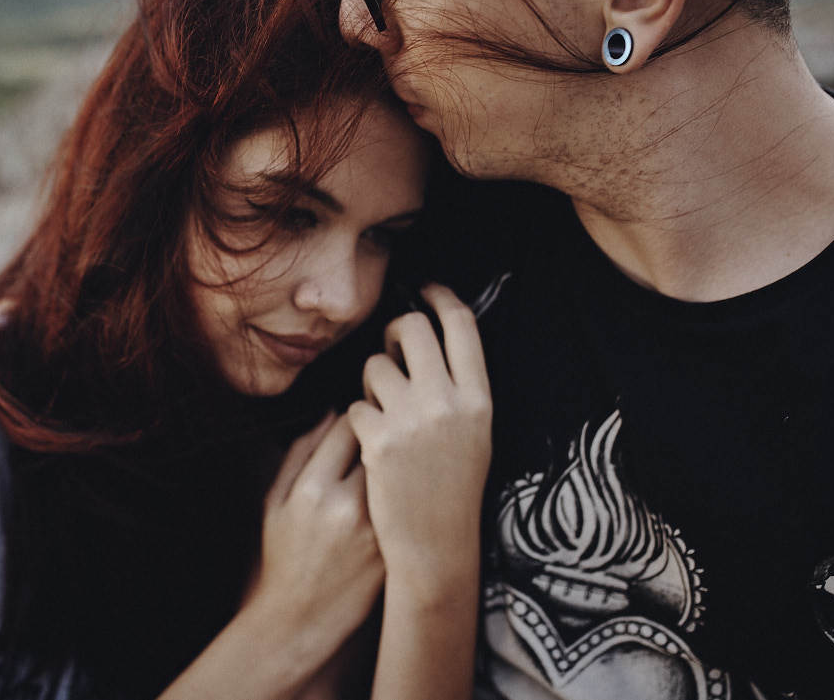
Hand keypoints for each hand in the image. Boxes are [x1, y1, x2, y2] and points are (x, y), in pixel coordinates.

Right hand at [245, 413, 384, 659]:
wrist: (300, 619)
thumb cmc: (284, 556)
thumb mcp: (275, 501)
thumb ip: (300, 452)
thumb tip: (328, 412)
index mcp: (312, 489)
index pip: (348, 425)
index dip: (357, 416)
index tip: (360, 418)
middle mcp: (347, 507)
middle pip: (381, 444)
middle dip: (382, 435)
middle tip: (380, 437)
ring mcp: (376, 531)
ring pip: (400, 471)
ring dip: (398, 461)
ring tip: (391, 465)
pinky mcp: (394, 549)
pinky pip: (408, 504)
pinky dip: (406, 493)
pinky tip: (398, 496)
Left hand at [347, 283, 491, 594]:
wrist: (436, 545)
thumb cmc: (454, 487)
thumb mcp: (476, 431)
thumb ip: (458, 386)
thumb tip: (431, 334)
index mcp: (478, 398)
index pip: (461, 325)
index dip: (440, 297)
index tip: (425, 289)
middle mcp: (448, 402)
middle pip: (413, 328)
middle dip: (396, 330)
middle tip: (391, 346)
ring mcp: (412, 420)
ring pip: (376, 365)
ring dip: (372, 381)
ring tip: (383, 411)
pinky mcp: (377, 440)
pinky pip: (355, 404)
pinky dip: (358, 419)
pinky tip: (371, 444)